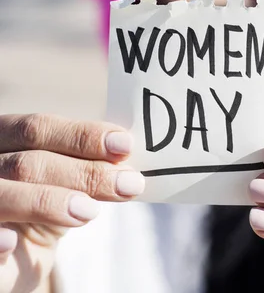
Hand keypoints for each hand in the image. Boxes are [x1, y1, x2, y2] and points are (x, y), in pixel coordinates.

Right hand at [0, 113, 144, 292]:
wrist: (13, 257)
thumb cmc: (41, 203)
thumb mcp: (65, 181)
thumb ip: (88, 168)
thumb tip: (129, 169)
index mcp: (4, 136)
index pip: (38, 128)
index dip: (82, 135)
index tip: (124, 145)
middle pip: (28, 162)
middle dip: (82, 171)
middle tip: (126, 183)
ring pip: (4, 193)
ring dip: (49, 201)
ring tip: (90, 212)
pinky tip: (13, 243)